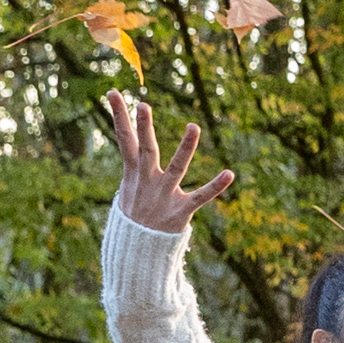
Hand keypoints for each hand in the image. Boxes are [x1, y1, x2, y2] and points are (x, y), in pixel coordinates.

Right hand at [104, 93, 234, 236]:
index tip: (114, 91)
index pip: (123, 139)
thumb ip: (133, 164)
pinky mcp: (181, 211)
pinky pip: (200, 196)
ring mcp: (165, 196)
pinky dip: (215, 186)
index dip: (119, 115)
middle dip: (144, 128)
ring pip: (176, 167)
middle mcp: (148, 182)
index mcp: (133, 174)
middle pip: (145, 150)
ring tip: (193, 126)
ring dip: (185, 147)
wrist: (137, 251)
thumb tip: (127, 142)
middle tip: (144, 105)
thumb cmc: (135, 216)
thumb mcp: (129, 188)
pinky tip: (229, 173)